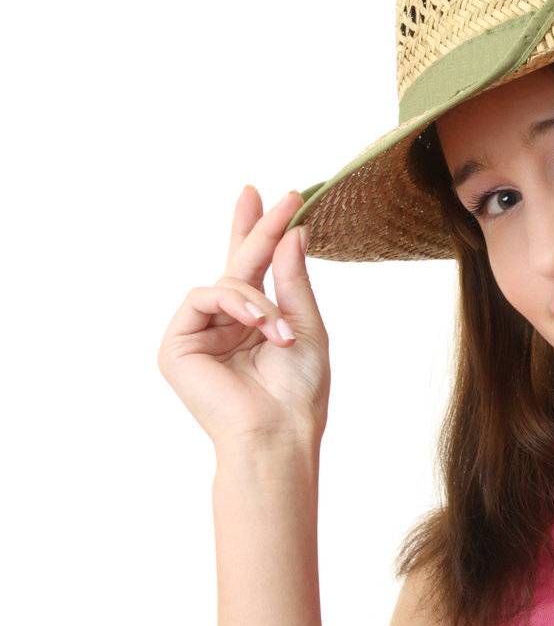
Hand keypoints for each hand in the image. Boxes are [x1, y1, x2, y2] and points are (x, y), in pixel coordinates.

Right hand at [156, 185, 329, 450]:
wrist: (279, 430)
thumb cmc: (298, 389)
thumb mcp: (306, 325)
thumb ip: (293, 279)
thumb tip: (292, 232)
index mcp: (254, 321)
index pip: (253, 268)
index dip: (259, 231)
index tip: (276, 198)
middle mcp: (224, 324)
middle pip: (234, 264)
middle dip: (254, 229)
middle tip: (269, 195)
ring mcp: (197, 333)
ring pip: (225, 282)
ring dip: (260, 301)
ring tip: (282, 332)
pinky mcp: (175, 344)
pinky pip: (204, 297)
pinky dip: (238, 306)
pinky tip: (261, 327)